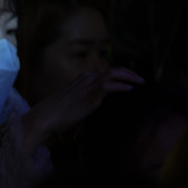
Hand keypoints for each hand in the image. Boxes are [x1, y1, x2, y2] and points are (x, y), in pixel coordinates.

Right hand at [22, 67, 144, 153]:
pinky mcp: (89, 94)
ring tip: (141, 82)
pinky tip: (130, 89)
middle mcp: (87, 79)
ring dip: (130, 76)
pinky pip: (109, 85)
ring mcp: (88, 85)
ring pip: (114, 73)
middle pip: (114, 70)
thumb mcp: (75, 107)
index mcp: (83, 80)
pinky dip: (121, 86)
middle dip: (130, 73)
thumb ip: (86, 106)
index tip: (133, 82)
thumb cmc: (56, 116)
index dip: (123, 76)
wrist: (45, 118)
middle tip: (141, 80)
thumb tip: (93, 117)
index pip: (108, 73)